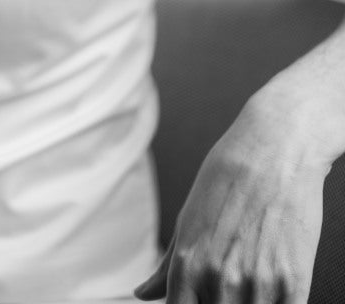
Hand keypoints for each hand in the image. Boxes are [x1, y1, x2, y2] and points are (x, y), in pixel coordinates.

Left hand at [134, 95, 326, 302]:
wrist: (274, 148)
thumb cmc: (227, 176)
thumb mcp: (188, 218)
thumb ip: (167, 267)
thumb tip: (142, 293)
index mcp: (187, 264)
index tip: (197, 299)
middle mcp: (219, 279)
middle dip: (219, 303)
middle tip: (230, 277)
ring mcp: (258, 284)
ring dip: (249, 303)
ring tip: (253, 272)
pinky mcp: (293, 283)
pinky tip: (274, 285)